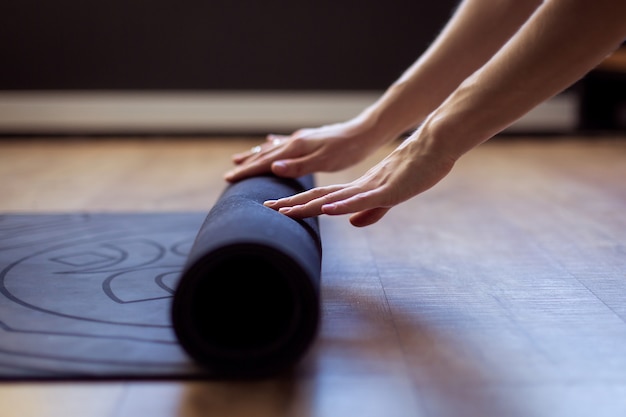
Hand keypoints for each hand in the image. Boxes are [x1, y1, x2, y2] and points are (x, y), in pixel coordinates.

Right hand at [224, 120, 387, 181]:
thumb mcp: (325, 161)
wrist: (364, 133)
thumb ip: (298, 165)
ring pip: (272, 148)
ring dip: (255, 155)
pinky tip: (269, 141)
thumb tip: (272, 167)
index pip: (265, 162)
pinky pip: (284, 143)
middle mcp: (295, 141)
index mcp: (296, 147)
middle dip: (246, 165)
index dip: (247, 171)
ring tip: (240, 159)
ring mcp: (301, 139)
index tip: (229, 178)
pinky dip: (273, 144)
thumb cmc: (348, 150)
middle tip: (229, 174)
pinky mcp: (309, 139)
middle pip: (265, 154)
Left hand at [264, 135, 455, 226]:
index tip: (277, 210)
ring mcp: (370, 188)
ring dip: (308, 205)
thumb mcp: (389, 197)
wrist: (434, 148)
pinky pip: (361, 199)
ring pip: (333, 198)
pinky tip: (326, 209)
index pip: (321, 197)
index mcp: (356, 189)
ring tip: (285, 211)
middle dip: (292, 204)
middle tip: (266, 209)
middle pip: (319, 196)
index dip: (299, 204)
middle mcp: (357, 187)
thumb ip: (371, 210)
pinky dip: (342, 205)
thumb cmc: (413, 171)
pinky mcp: (387, 190)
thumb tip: (354, 224)